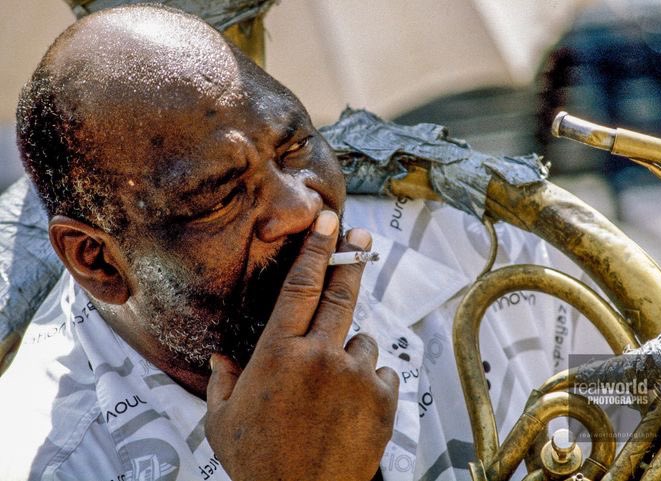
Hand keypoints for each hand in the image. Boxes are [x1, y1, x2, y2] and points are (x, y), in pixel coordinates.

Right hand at [205, 210, 398, 480]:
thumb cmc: (260, 465)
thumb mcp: (223, 423)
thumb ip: (222, 383)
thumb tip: (219, 361)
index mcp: (279, 354)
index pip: (299, 286)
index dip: (315, 249)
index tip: (329, 220)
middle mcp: (321, 355)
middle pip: (342, 294)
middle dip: (352, 259)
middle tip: (362, 237)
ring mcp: (356, 375)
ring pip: (362, 342)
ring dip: (350, 353)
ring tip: (334, 389)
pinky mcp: (383, 398)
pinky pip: (381, 373)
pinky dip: (370, 382)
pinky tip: (352, 406)